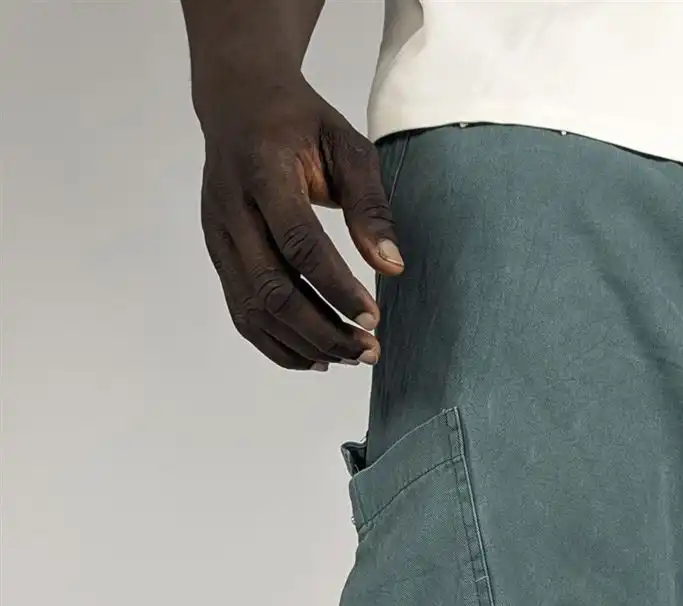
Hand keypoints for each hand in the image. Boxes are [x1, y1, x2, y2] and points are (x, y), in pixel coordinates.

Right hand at [195, 72, 402, 370]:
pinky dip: (277, 343)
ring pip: (254, 309)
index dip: (336, 287)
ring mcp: (218, 234)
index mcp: (262, 170)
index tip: (374, 318)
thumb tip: (392, 266)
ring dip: (304, 343)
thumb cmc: (299, 122)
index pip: (298, 243)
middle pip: (272, 288)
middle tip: (368, 350)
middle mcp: (230, 207)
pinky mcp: (218, 253)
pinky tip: (316, 356)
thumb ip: (370, 204)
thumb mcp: (346, 145)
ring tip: (350, 357)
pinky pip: (242, 312)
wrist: (238, 100)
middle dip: (323, 329)